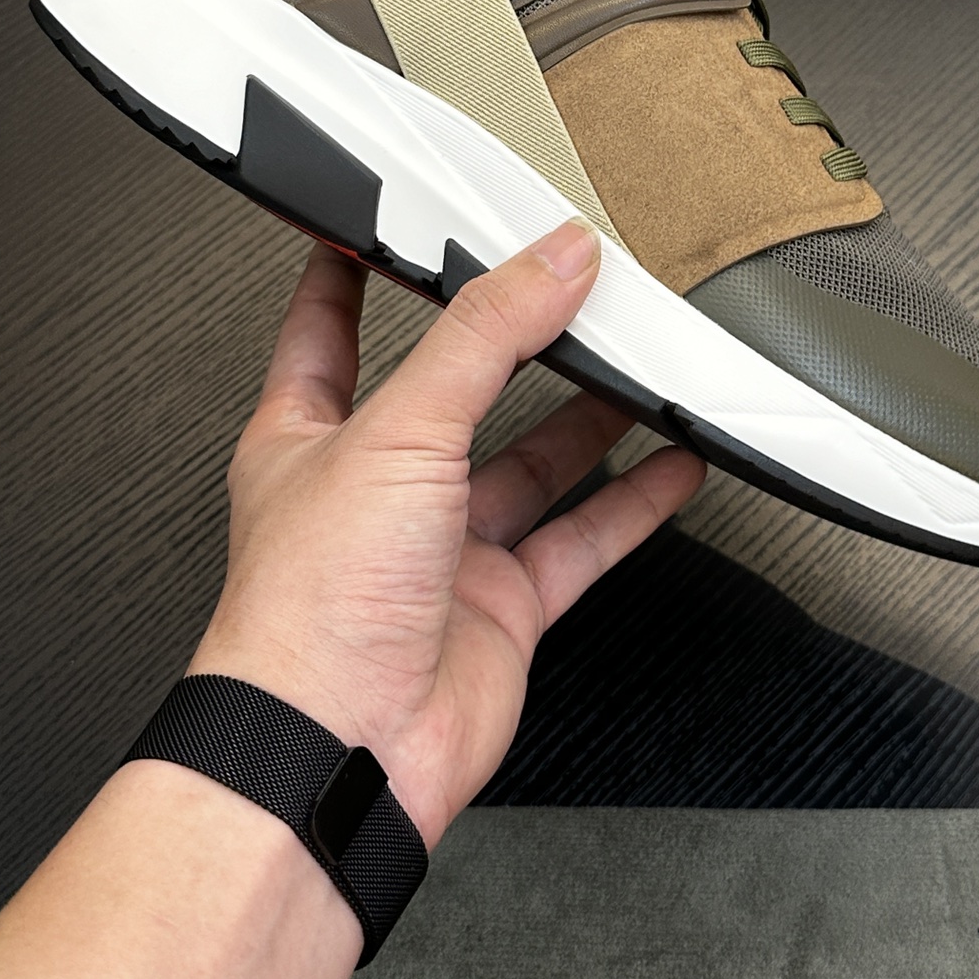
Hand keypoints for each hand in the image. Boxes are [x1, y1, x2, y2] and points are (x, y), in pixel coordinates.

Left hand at [190, 218, 704, 848]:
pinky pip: (579, 537)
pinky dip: (631, 501)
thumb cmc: (308, 612)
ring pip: (528, 461)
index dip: (358, 270)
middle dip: (507, 339)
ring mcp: (440, 549)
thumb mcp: (398, 432)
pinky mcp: (499, 605)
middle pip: (454, 389)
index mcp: (309, 435)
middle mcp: (375, 488)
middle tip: (563, 284)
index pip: (330, 326)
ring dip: (585, 413)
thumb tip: (549, 263)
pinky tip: (670, 466)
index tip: (390, 225)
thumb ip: (482, 338)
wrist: (340, 753)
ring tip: (638, 359)